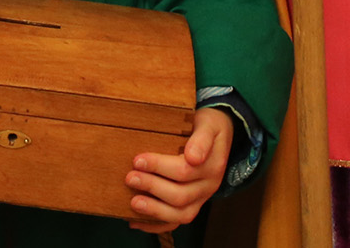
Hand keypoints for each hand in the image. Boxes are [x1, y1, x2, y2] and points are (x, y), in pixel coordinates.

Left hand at [126, 106, 233, 229]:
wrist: (218, 137)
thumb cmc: (209, 128)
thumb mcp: (209, 125)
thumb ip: (201, 139)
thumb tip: (193, 157)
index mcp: (213, 165)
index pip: (184, 170)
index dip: (159, 167)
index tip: (138, 160)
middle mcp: (209, 186)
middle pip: (180, 195)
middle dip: (152, 187)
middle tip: (130, 177)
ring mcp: (201, 199)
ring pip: (179, 214)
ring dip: (154, 210)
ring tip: (133, 202)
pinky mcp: (192, 207)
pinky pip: (175, 223)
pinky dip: (155, 225)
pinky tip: (136, 221)